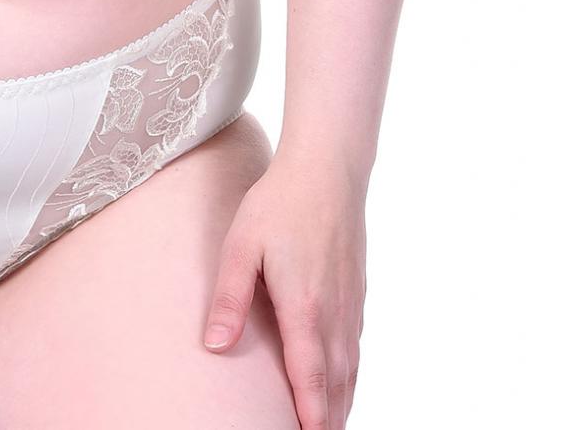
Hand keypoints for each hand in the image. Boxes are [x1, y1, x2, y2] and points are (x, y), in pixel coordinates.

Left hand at [203, 147, 367, 428]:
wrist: (327, 168)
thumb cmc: (279, 203)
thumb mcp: (241, 245)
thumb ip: (229, 297)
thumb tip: (215, 346)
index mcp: (305, 308)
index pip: (311, 379)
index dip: (310, 416)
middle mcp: (335, 313)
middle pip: (337, 384)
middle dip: (328, 418)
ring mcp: (350, 303)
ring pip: (351, 368)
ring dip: (342, 402)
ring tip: (329, 424)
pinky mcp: (356, 291)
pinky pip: (356, 347)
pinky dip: (351, 375)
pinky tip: (344, 381)